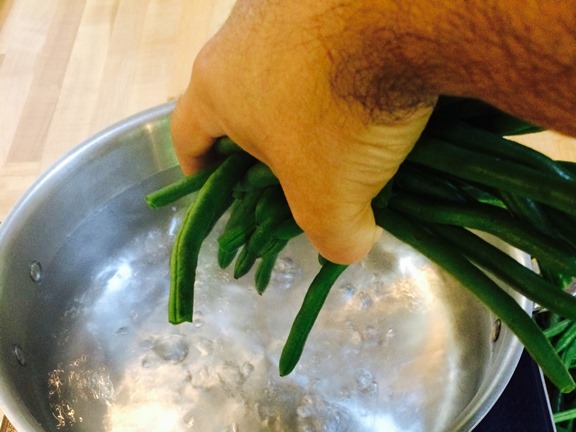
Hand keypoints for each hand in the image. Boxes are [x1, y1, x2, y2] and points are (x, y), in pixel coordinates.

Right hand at [170, 0, 433, 263]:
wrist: (403, 13)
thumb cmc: (340, 113)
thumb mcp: (331, 201)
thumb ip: (333, 238)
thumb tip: (349, 245)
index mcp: (217, 87)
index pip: (188, 134)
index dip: (198, 168)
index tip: (216, 187)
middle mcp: (239, 33)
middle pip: (238, 97)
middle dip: (261, 136)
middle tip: (293, 168)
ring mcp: (285, 0)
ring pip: (284, 63)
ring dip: (304, 97)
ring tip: (344, 128)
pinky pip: (329, 37)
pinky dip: (345, 65)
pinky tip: (378, 86)